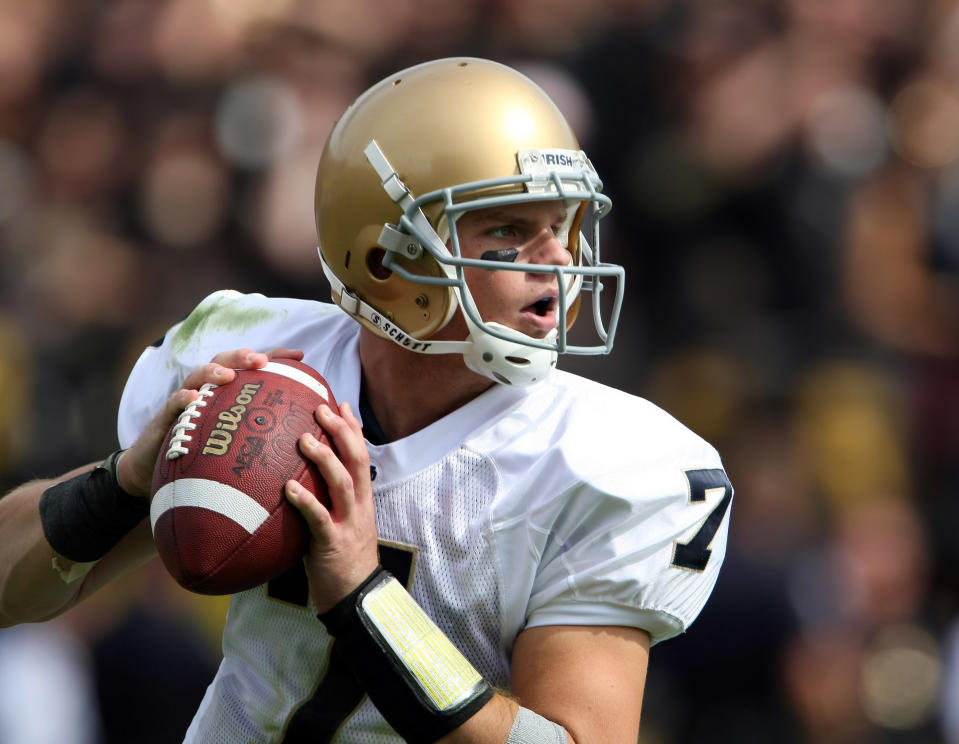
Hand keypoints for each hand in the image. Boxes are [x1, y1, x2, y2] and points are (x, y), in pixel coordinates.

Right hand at [116, 347, 304, 497]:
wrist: (156, 471)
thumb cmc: (204, 456)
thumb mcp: (235, 445)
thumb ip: (263, 437)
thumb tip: (307, 442)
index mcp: (227, 393)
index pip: (251, 369)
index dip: (275, 357)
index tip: (299, 356)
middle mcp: (207, 391)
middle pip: (225, 363)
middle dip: (243, 356)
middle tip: (262, 360)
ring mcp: (185, 402)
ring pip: (197, 376)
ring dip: (213, 372)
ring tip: (228, 376)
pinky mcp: (165, 418)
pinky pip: (172, 405)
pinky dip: (182, 399)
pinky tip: (193, 399)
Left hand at [285, 401, 379, 613]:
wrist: (356, 596)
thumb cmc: (342, 559)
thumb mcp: (341, 522)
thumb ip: (328, 499)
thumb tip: (300, 478)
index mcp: (362, 498)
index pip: (361, 455)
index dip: (353, 429)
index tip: (340, 403)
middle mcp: (359, 505)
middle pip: (356, 460)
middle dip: (341, 432)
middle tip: (321, 409)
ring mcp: (349, 523)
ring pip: (342, 483)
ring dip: (324, 459)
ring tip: (304, 440)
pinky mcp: (334, 543)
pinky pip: (319, 519)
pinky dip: (305, 501)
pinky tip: (288, 488)